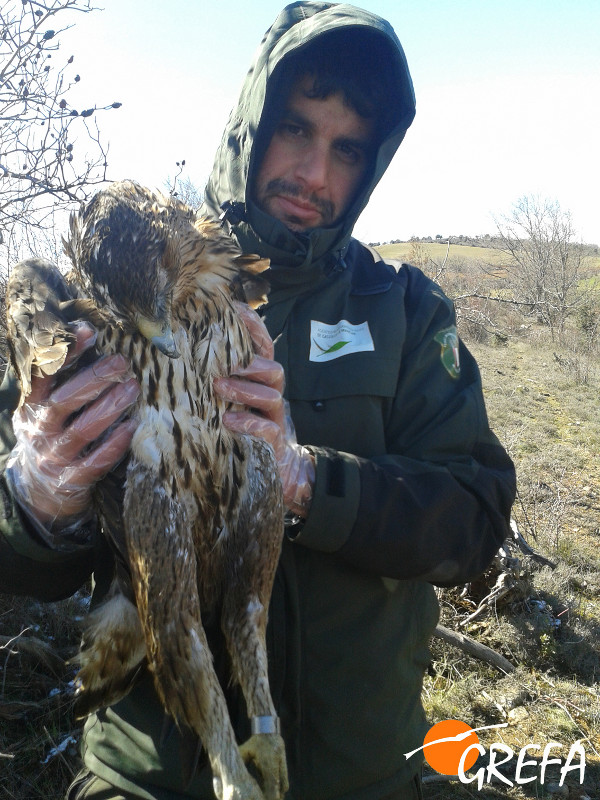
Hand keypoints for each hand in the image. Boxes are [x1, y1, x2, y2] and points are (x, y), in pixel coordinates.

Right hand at [7, 322, 139, 531]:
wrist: (39, 490)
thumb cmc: (49, 434)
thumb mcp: (43, 406)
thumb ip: (61, 377)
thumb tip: (87, 332)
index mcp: (30, 406)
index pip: (42, 375)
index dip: (64, 353)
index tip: (88, 332)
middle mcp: (39, 429)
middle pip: (64, 401)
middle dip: (94, 379)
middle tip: (121, 362)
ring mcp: (54, 456)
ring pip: (82, 430)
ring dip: (109, 408)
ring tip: (133, 388)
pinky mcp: (72, 479)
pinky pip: (95, 461)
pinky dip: (115, 444)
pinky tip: (132, 427)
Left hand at [214, 304, 314, 517]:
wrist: (274, 475)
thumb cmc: (239, 433)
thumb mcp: (225, 402)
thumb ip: (212, 380)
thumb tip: (177, 355)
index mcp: (260, 382)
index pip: (264, 348)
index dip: (254, 327)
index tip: (235, 308)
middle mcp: (271, 396)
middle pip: (273, 368)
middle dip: (248, 363)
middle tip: (219, 363)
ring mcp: (275, 420)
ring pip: (272, 395)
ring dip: (245, 389)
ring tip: (218, 388)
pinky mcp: (274, 444)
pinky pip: (268, 429)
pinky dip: (249, 424)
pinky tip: (228, 422)